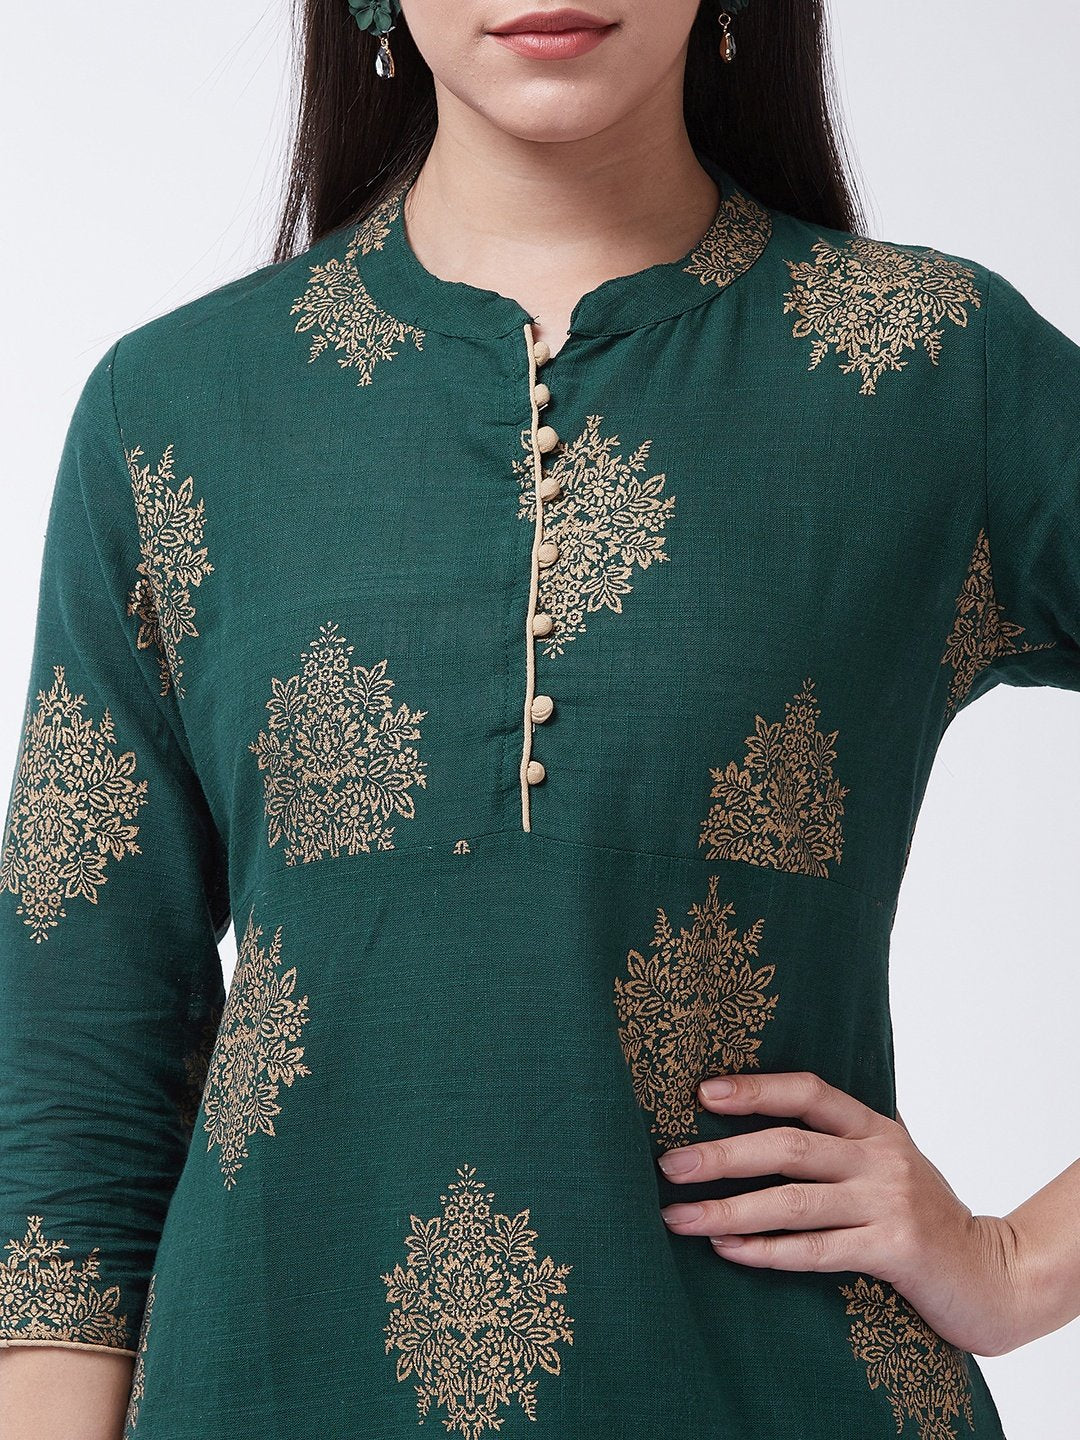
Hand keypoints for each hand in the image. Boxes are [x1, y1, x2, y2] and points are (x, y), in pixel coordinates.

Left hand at [657, 1069, 1038, 1356]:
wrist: (992, 1274)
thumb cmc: (924, 1215)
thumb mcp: (890, 1161)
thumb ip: (843, 1137)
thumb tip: (766, 1111)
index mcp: (875, 1128)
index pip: (809, 1093)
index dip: (756, 1089)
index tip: (702, 1093)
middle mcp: (880, 1158)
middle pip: (789, 1147)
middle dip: (723, 1155)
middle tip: (670, 1165)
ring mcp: (888, 1203)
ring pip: (793, 1202)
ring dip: (729, 1210)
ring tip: (679, 1217)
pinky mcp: (894, 1251)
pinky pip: (816, 1250)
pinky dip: (767, 1251)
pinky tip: (728, 1250)